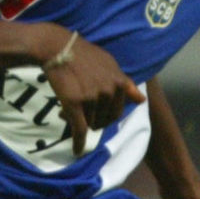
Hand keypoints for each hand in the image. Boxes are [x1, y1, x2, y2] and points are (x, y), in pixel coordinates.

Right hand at [42, 30, 145, 155]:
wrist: (57, 48)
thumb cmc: (83, 54)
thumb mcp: (109, 63)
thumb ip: (125, 82)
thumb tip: (142, 100)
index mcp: (119, 83)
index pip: (118, 110)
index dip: (107, 114)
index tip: (98, 114)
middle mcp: (108, 92)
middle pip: (105, 119)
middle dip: (95, 120)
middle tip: (81, 113)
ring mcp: (92, 99)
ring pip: (90, 123)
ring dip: (81, 122)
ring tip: (66, 110)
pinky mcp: (74, 105)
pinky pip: (79, 130)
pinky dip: (78, 143)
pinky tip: (76, 150)